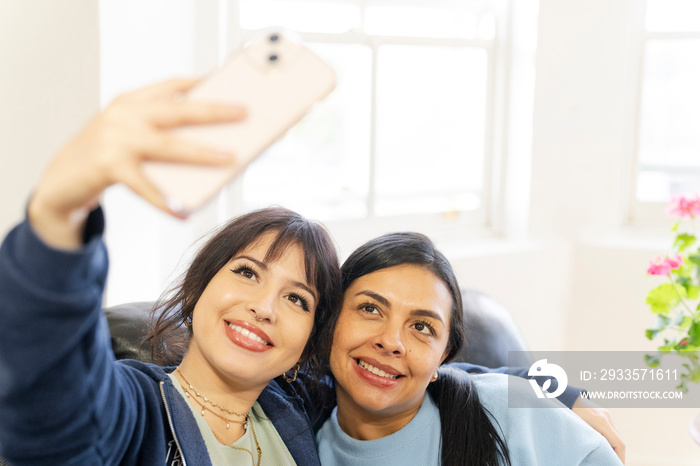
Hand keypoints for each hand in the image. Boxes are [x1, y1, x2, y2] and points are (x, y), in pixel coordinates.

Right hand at [28, 78, 245, 248]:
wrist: (62, 179)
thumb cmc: (108, 156)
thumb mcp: (131, 133)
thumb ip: (163, 133)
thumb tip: (214, 148)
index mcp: (132, 101)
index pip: (173, 84)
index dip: (203, 82)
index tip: (232, 82)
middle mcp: (124, 115)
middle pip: (178, 111)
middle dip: (214, 111)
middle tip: (243, 112)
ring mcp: (115, 139)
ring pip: (169, 146)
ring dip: (202, 153)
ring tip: (229, 158)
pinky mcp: (108, 167)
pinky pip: (146, 187)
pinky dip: (166, 201)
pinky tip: (184, 212)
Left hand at [572, 395, 624, 463]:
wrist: (564, 396)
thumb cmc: (567, 413)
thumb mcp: (578, 429)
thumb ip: (591, 441)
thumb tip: (600, 454)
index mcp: (602, 421)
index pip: (619, 444)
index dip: (620, 458)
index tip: (616, 465)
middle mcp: (607, 417)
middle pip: (619, 440)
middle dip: (617, 454)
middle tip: (611, 463)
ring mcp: (606, 414)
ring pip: (615, 435)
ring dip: (613, 447)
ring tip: (606, 457)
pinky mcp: (603, 414)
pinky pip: (610, 430)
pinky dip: (609, 439)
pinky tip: (602, 446)